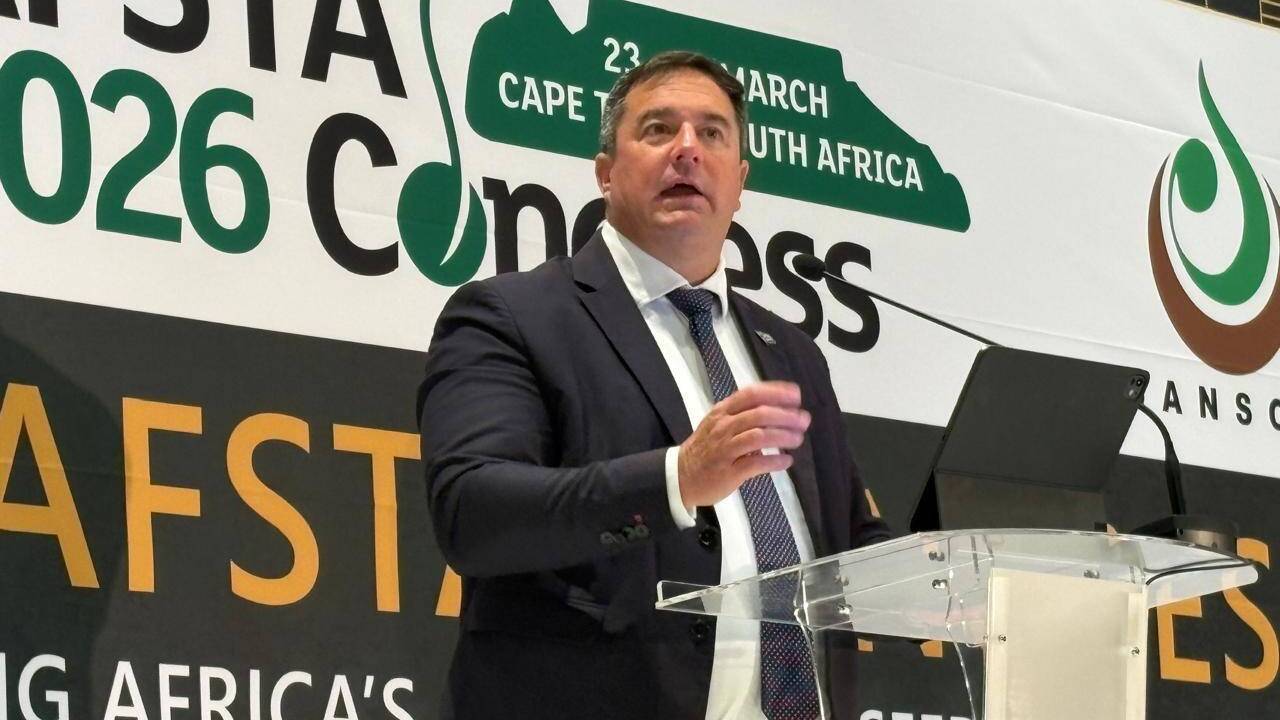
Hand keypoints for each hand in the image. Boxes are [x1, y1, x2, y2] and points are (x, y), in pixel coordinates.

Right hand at [677, 381, 809, 507]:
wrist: (680, 477)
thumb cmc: (704, 449)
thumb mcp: (718, 424)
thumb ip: (743, 416)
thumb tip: (778, 413)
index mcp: (722, 412)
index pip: (751, 394)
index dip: (776, 392)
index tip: (796, 395)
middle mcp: (723, 427)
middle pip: (760, 414)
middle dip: (786, 416)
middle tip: (804, 420)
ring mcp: (725, 449)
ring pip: (759, 436)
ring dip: (783, 436)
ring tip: (798, 439)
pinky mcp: (729, 472)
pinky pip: (756, 463)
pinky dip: (775, 461)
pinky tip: (786, 461)